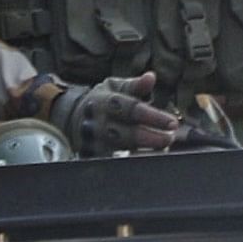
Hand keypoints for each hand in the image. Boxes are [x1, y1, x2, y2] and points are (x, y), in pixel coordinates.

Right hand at [48, 71, 185, 152]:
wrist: (70, 117)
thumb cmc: (102, 101)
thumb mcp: (115, 87)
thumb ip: (134, 85)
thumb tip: (151, 77)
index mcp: (103, 103)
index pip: (131, 110)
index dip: (153, 117)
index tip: (172, 123)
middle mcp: (97, 124)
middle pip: (124, 134)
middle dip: (150, 138)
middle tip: (169, 138)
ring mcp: (92, 143)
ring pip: (119, 152)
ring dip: (143, 153)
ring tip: (162, 151)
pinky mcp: (91, 158)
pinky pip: (112, 164)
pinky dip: (130, 164)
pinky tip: (146, 161)